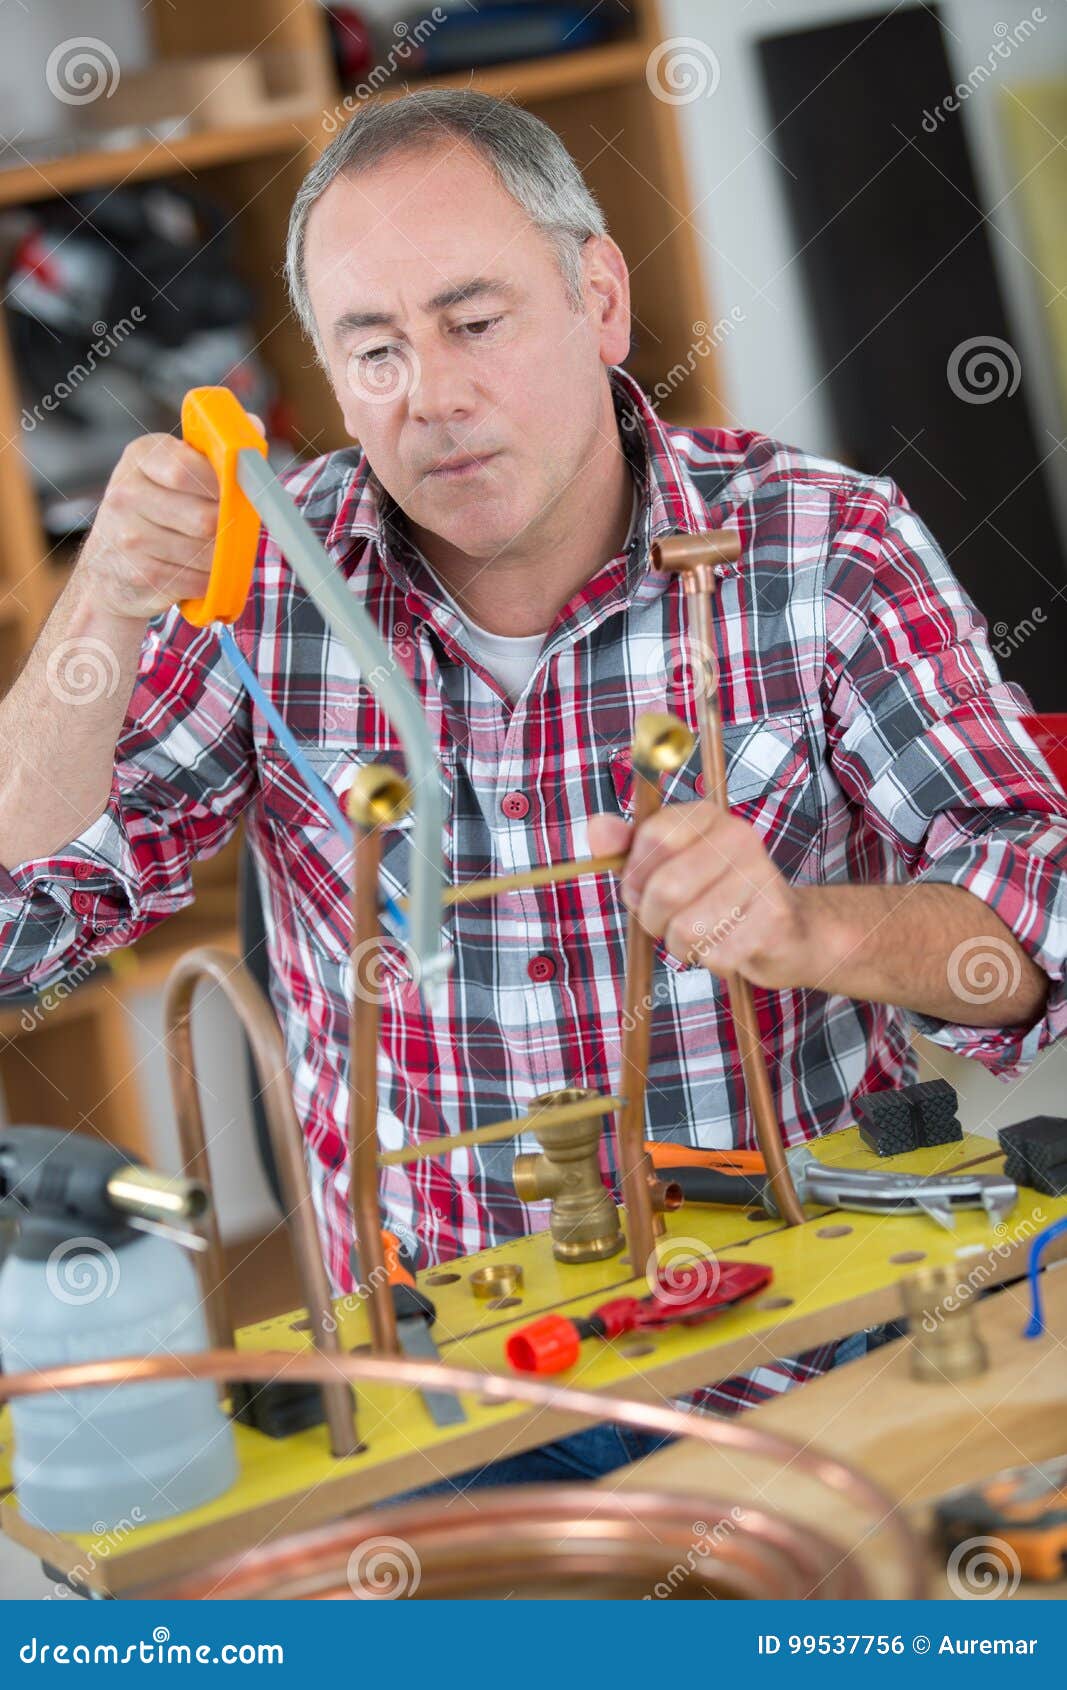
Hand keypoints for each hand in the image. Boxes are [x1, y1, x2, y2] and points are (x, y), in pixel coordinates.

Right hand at [75, 416, 262, 621]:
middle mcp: (126, 494)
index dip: (221, 486)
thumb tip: (254, 425)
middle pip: (203, 518)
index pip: (185, 469)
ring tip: (212, 550)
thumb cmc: (155, 512)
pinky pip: (195, 580)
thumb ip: (216, 449)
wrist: (108, 569)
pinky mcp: (138, 575)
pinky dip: (207, 580)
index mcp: (141, 457)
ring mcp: (128, 536)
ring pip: (204, 552)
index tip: (236, 495)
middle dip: (226, 528)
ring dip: (220, 557)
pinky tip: (198, 571)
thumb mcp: (176, 468)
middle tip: (231, 530)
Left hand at [587, 801, 809, 988]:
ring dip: (681, 945)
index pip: (652, 837)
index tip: (643, 887)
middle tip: (668, 921)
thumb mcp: (664, 867)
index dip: (634, 875)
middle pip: (665, 889)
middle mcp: (738, 837)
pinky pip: (714, 955)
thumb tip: (595, 828)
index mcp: (706, 816)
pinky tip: (728, 946)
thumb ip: (625, 849)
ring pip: (686, 929)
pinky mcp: (774, 920)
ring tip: (701, 934)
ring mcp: (761, 877)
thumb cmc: (714, 896)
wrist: (789, 930)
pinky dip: (710, 961)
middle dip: (653, 918)